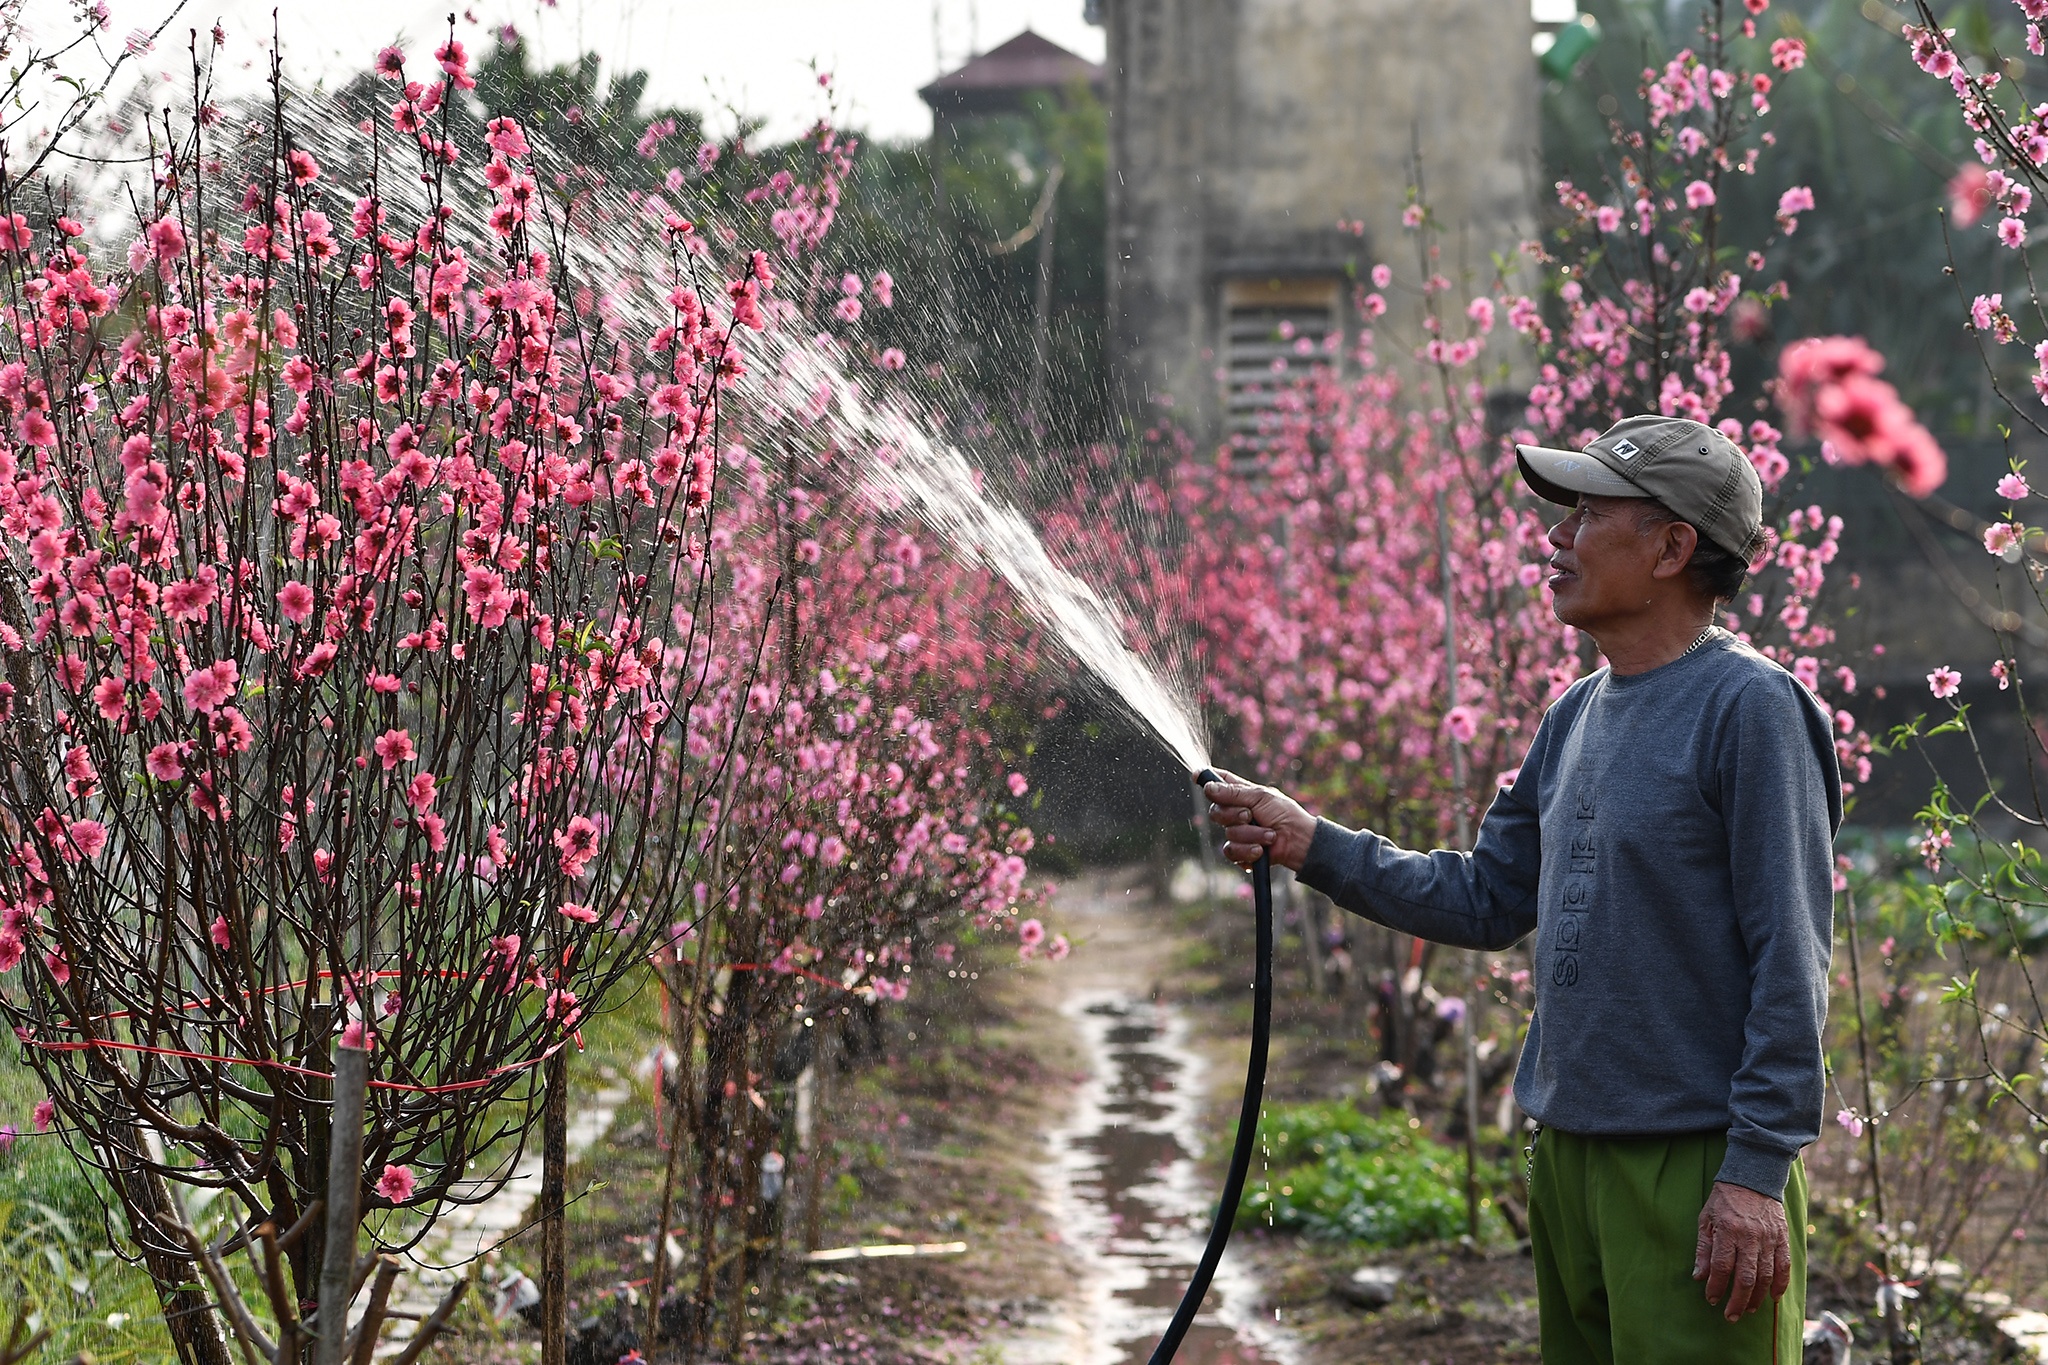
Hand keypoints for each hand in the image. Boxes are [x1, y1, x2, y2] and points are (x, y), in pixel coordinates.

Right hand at [1203, 770, 1316, 871]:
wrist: (1298, 842)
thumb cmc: (1284, 814)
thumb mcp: (1260, 797)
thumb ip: (1233, 793)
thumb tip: (1208, 787)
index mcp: (1240, 794)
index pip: (1218, 782)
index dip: (1205, 779)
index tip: (1197, 775)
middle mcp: (1235, 812)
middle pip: (1215, 810)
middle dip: (1233, 814)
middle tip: (1250, 815)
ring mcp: (1236, 832)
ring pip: (1227, 833)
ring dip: (1251, 835)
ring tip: (1269, 835)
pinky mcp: (1239, 852)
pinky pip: (1231, 851)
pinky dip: (1248, 850)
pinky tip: (1260, 850)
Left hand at [1692, 1180, 1789, 1322]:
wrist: (1753, 1179)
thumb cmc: (1724, 1200)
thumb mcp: (1706, 1219)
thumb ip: (1703, 1248)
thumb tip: (1699, 1276)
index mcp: (1728, 1230)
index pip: (1722, 1266)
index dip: (1717, 1286)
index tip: (1711, 1299)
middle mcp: (1750, 1237)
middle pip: (1746, 1277)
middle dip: (1738, 1301)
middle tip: (1731, 1316)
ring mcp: (1769, 1239)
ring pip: (1766, 1276)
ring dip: (1757, 1297)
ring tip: (1748, 1310)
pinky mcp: (1782, 1239)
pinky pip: (1784, 1266)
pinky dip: (1780, 1285)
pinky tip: (1773, 1298)